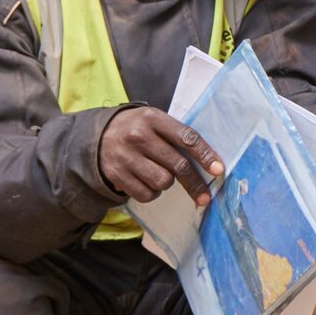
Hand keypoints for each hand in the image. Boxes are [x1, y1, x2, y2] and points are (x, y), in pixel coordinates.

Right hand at [99, 105, 222, 207]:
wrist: (97, 136)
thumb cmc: (138, 129)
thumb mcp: (155, 121)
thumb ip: (177, 136)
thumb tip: (210, 164)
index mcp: (152, 118)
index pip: (186, 138)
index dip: (205, 155)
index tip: (218, 170)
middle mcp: (138, 136)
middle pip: (177, 165)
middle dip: (195, 183)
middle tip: (205, 196)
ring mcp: (125, 156)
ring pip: (163, 182)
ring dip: (167, 183)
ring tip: (160, 174)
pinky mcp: (116, 174)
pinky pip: (146, 194)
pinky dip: (152, 193)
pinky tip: (146, 181)